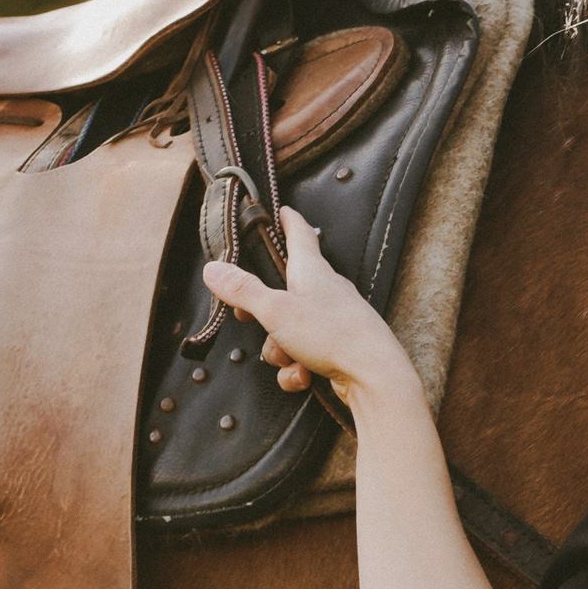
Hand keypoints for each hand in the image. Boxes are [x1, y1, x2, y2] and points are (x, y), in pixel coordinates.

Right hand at [200, 207, 407, 401]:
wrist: (375, 378)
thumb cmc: (332, 335)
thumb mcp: (276, 310)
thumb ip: (243, 291)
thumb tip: (213, 269)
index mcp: (313, 271)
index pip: (300, 235)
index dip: (289, 221)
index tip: (283, 210)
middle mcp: (326, 292)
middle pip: (283, 292)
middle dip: (264, 312)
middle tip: (250, 318)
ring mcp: (334, 321)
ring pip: (289, 332)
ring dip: (280, 351)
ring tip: (292, 359)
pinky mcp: (338, 350)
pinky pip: (304, 358)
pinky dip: (298, 371)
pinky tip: (305, 377)